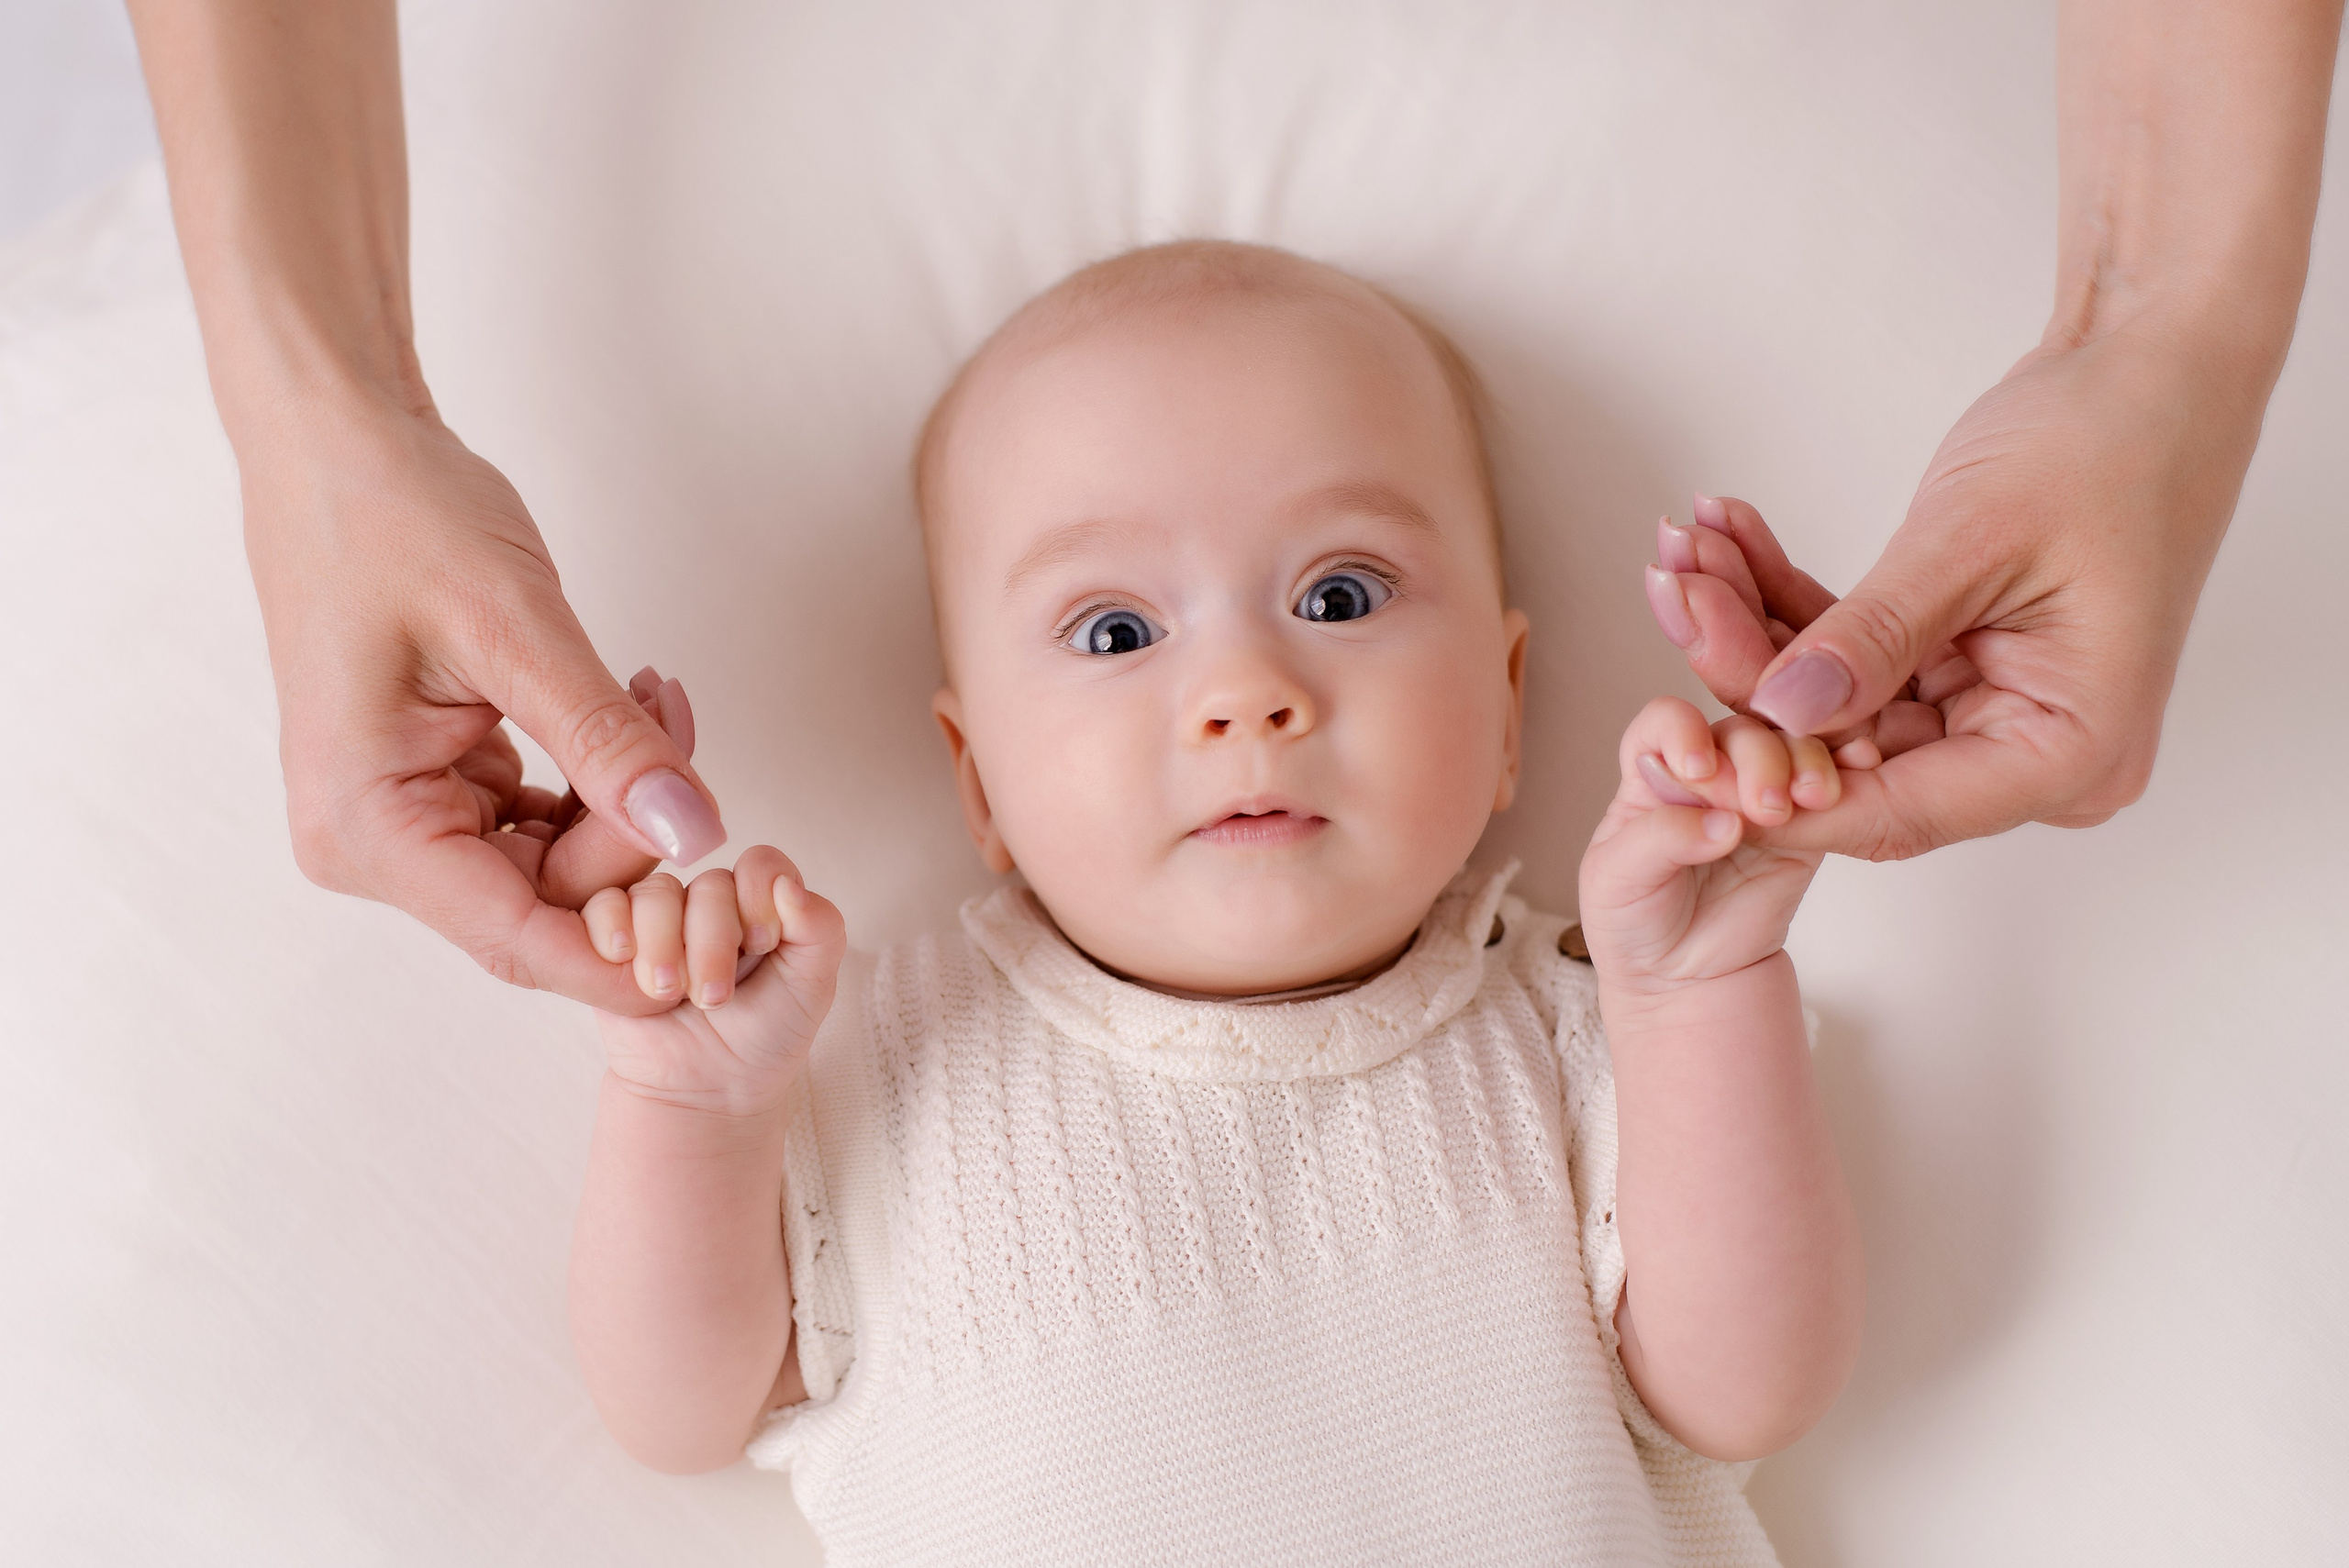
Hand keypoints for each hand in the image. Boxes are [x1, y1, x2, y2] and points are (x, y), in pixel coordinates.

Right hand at [245, 407, 727, 1010]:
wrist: (340, 444)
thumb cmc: (398, 517)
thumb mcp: (518, 631)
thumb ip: (609, 745)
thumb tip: (698, 834)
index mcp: (366, 827)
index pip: (517, 940)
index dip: (624, 962)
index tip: (719, 955)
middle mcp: (372, 844)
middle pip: (547, 900)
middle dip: (637, 828)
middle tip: (678, 715)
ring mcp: (402, 818)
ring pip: (555, 861)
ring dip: (624, 793)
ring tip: (652, 691)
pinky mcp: (436, 785)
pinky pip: (542, 820)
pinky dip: (598, 776)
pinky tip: (630, 703)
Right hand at [585, 847, 847, 1118]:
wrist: (706, 1091)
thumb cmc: (764, 1037)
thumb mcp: (812, 987)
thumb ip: (821, 928)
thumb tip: (788, 884)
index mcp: (761, 903)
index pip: (760, 863)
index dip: (759, 899)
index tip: (763, 946)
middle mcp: (710, 903)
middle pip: (709, 884)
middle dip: (714, 945)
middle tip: (716, 1000)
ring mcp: (660, 918)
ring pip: (655, 893)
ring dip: (664, 946)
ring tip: (670, 994)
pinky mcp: (614, 938)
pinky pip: (604, 905)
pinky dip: (613, 932)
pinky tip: (626, 965)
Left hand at [1577, 697, 1834, 993]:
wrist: (1682, 980)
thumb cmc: (1634, 923)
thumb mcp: (1616, 881)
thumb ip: (1661, 840)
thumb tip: (1725, 822)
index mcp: (1652, 776)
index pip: (1666, 724)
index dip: (1683, 731)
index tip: (1698, 768)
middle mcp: (1710, 777)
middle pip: (1739, 733)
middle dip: (1756, 760)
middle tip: (1762, 807)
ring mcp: (1759, 799)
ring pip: (1791, 751)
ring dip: (1805, 763)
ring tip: (1809, 800)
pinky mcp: (1805, 829)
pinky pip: (1832, 790)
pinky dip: (1850, 770)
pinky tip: (1860, 768)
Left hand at [1649, 326, 2260, 860]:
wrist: (2151, 366)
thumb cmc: (2110, 440)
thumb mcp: (1974, 542)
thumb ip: (1873, 637)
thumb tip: (1780, 712)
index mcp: (2072, 754)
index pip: (1901, 811)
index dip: (1786, 791)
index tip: (1690, 755)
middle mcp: (2036, 752)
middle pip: (1856, 755)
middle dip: (1751, 675)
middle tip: (1674, 595)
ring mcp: (1996, 711)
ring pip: (1840, 703)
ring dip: (1755, 626)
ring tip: (1685, 552)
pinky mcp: (1959, 665)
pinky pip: (1856, 655)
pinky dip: (1793, 602)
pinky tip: (1728, 542)